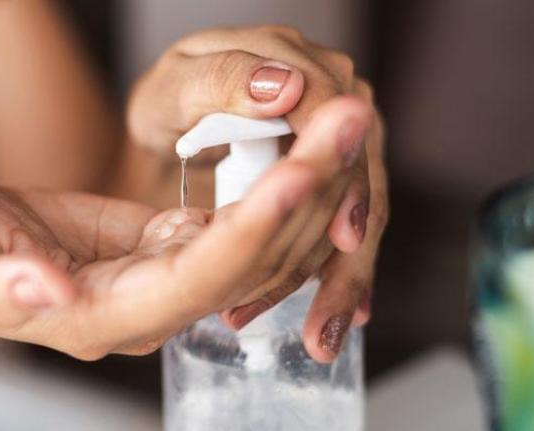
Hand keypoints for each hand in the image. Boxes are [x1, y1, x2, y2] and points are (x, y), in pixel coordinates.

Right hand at [0, 97, 367, 359]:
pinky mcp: (171, 246)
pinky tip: (309, 138)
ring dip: (306, 179)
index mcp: (104, 316)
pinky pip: (242, 222)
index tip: (295, 174)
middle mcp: (153, 306)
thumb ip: (0, 286)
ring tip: (343, 116)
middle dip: (302, 191)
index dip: (248, 230)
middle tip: (348, 120)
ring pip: (258, 239)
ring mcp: (169, 279)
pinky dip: (280, 181)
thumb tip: (47, 291)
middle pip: (248, 258)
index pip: (197, 278)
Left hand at [127, 26, 387, 361]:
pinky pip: (346, 224)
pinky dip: (339, 271)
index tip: (342, 238)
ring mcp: (338, 139)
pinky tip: (339, 313)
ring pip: (358, 213)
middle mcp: (334, 99)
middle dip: (345, 256)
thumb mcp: (180, 85)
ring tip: (321, 334)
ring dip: (344, 279)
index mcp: (301, 65)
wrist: (180, 114)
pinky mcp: (334, 174)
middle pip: (359, 178)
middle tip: (322, 321)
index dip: (342, 180)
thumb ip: (225, 80)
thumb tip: (285, 87)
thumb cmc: (173, 99)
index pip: (338, 120)